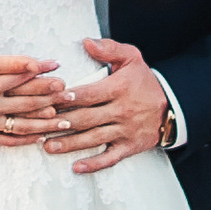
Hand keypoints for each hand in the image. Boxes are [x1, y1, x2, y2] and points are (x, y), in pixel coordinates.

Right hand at [0, 25, 74, 148]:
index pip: (17, 76)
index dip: (39, 70)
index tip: (57, 67)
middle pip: (26, 100)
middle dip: (51, 96)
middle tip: (73, 94)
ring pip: (22, 124)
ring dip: (46, 122)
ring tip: (66, 121)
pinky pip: (7, 140)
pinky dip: (25, 140)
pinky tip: (40, 138)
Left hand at [46, 37, 176, 175]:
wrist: (171, 106)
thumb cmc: (144, 81)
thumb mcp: (132, 57)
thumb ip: (109, 48)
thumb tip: (86, 42)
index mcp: (119, 88)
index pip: (89, 94)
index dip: (68, 98)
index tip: (48, 100)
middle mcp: (121, 111)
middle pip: (86, 118)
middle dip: (61, 122)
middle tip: (39, 124)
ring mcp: (125, 131)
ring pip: (93, 139)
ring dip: (69, 144)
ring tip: (48, 145)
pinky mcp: (129, 146)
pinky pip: (110, 158)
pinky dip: (93, 164)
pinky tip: (77, 167)